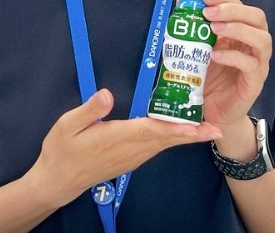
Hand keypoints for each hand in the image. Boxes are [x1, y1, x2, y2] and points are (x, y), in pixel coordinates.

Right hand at [30, 89, 221, 208]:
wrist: (57, 181)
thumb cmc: (61, 150)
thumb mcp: (67, 125)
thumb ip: (89, 110)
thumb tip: (107, 93)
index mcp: (118, 137)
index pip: (152, 131)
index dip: (176, 128)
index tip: (197, 127)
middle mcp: (130, 149)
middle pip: (166, 139)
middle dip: (192, 134)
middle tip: (216, 128)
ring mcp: (132, 156)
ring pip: (163, 144)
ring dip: (185, 136)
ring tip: (205, 127)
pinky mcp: (130, 158)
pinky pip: (156, 147)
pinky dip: (172, 139)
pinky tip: (179, 131)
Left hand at [201, 0, 271, 131]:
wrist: (214, 113)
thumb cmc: (209, 79)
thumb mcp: (200, 50)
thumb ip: (196, 32)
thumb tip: (181, 7)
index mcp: (242, 33)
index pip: (241, 7)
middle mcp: (254, 46)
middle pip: (257, 18)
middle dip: (233, 10)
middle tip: (209, 12)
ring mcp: (258, 64)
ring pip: (262, 39)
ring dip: (237, 29)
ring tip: (215, 28)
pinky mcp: (254, 83)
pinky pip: (251, 65)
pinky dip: (233, 56)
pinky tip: (216, 55)